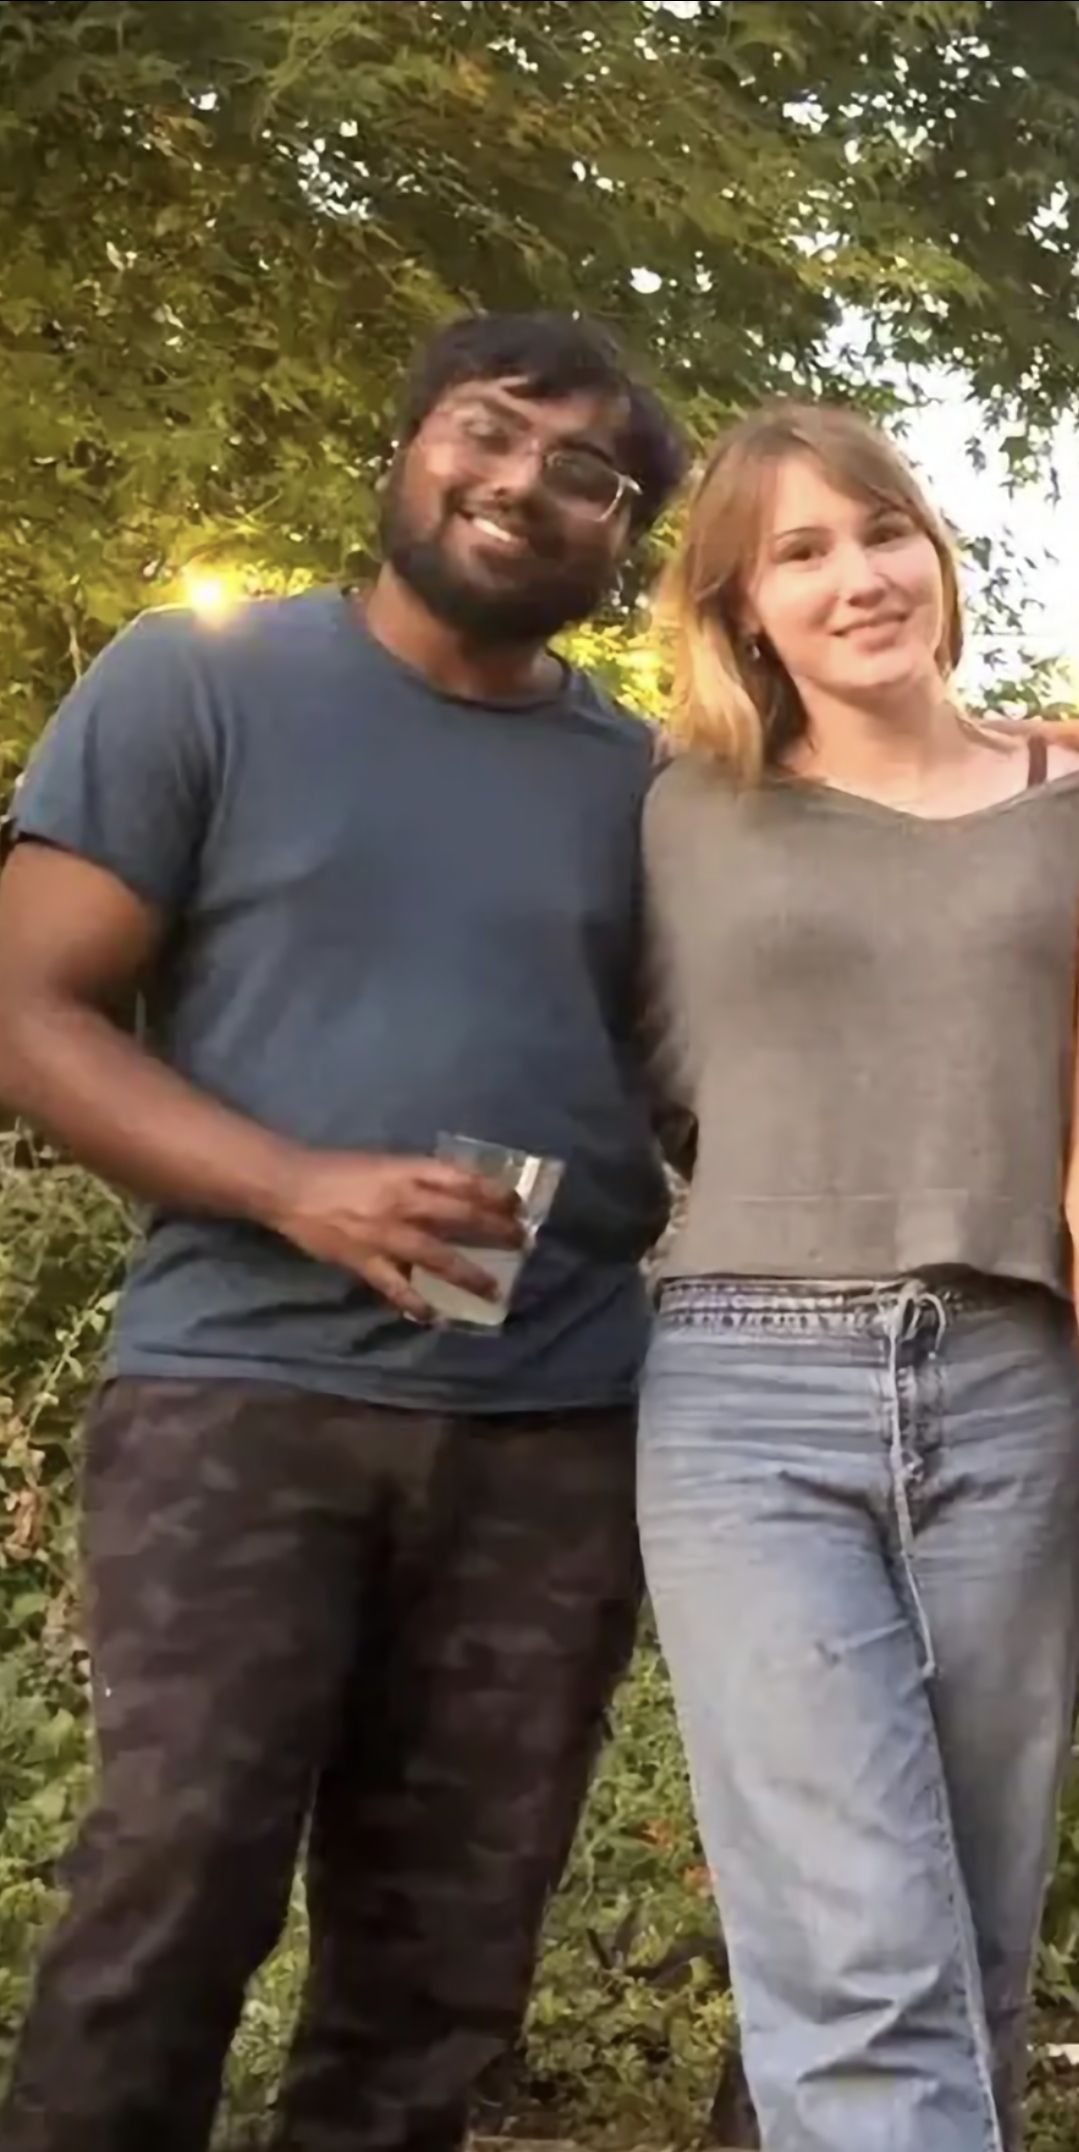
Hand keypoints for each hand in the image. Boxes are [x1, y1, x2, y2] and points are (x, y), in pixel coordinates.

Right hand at [268, 1149, 524, 1319]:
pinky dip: (416, 1304)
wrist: (292, 1186)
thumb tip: (460, 1193)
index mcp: (408, 1171)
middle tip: (521, 1244)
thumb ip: (420, 1177)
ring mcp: (386, 1234)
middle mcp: (404, 1201)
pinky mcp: (366, 1261)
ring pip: (438, 1257)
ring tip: (493, 1291)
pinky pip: (397, 1287)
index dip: (495, 1193)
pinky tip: (435, 1318)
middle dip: (495, 1232)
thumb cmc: (339, 1170)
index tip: (518, 1205)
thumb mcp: (386, 1163)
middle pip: (461, 1216)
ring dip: (469, 1275)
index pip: (463, 1180)